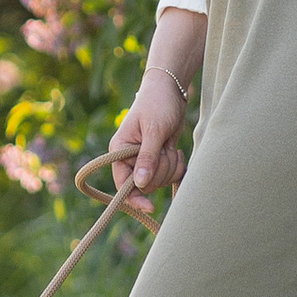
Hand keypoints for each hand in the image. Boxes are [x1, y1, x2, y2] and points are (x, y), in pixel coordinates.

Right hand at [103, 61, 193, 228]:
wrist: (171, 89)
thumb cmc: (158, 104)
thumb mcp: (154, 130)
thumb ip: (147, 158)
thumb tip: (140, 185)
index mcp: (119, 150)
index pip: (122, 183)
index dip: (134, 197)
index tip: (149, 206)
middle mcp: (130, 158)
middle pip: (145, 184)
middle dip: (160, 170)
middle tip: (165, 149)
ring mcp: (145, 159)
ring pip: (159, 180)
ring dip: (170, 165)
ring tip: (170, 145)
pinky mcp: (159, 159)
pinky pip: (169, 175)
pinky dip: (176, 166)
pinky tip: (175, 149)